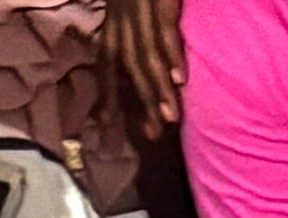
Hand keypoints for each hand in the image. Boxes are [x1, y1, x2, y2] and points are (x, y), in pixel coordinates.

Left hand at [107, 0, 184, 123]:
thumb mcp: (127, 5)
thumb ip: (130, 27)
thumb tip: (133, 56)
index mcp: (113, 19)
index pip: (106, 62)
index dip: (106, 93)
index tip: (106, 124)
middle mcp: (121, 16)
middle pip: (127, 65)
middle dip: (140, 100)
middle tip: (153, 134)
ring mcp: (138, 6)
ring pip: (145, 54)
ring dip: (158, 88)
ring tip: (170, 118)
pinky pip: (165, 30)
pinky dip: (172, 55)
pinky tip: (180, 80)